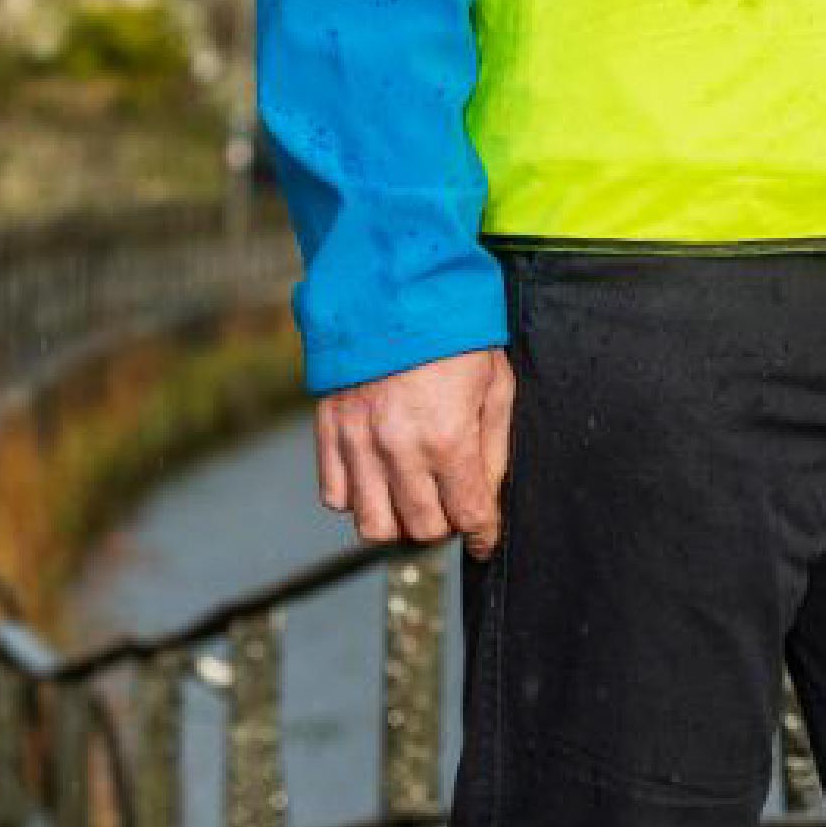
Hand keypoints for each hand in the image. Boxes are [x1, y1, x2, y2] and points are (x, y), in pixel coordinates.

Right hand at [314, 345, 515, 557]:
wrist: (395, 288)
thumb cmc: (454, 332)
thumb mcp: (496, 381)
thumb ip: (494, 445)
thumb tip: (488, 493)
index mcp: (448, 438)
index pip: (469, 515)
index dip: (483, 534)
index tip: (485, 538)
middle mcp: (399, 450)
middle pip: (421, 529)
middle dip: (444, 524)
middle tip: (451, 503)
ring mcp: (359, 444)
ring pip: (373, 526)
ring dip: (397, 521)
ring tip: (413, 497)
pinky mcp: (330, 432)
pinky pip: (335, 496)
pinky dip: (356, 498)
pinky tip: (377, 477)